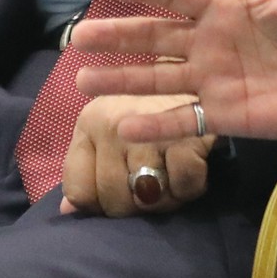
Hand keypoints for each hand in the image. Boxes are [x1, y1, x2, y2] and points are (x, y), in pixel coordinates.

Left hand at [59, 95, 211, 216]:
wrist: (208, 67)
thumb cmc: (152, 106)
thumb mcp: (110, 128)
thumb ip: (87, 168)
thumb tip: (68, 210)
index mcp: (90, 123)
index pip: (79, 189)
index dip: (98, 206)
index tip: (118, 198)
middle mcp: (112, 124)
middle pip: (113, 198)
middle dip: (135, 207)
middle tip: (152, 193)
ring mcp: (149, 128)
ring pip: (148, 196)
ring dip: (165, 200)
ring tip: (172, 183)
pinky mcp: (187, 133)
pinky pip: (183, 185)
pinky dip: (189, 188)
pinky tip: (191, 172)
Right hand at [77, 0, 276, 141]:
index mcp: (227, 5)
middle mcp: (211, 41)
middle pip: (154, 35)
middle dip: (117, 35)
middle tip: (78, 34)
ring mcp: (214, 79)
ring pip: (158, 78)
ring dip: (121, 79)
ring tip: (82, 79)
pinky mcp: (226, 115)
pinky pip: (185, 120)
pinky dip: (156, 125)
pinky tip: (125, 127)